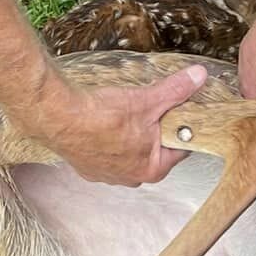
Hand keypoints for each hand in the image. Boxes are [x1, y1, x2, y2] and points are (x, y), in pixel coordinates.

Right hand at [32, 63, 209, 184]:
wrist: (58, 118)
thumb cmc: (101, 117)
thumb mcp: (147, 100)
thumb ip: (176, 90)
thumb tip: (198, 78)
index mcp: (152, 169)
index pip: (180, 148)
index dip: (181, 125)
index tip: (179, 111)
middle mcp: (130, 178)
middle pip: (154, 149)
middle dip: (155, 129)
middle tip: (149, 107)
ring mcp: (106, 174)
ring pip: (129, 151)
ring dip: (130, 133)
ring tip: (124, 113)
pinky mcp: (87, 167)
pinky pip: (106, 151)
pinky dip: (107, 138)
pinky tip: (104, 121)